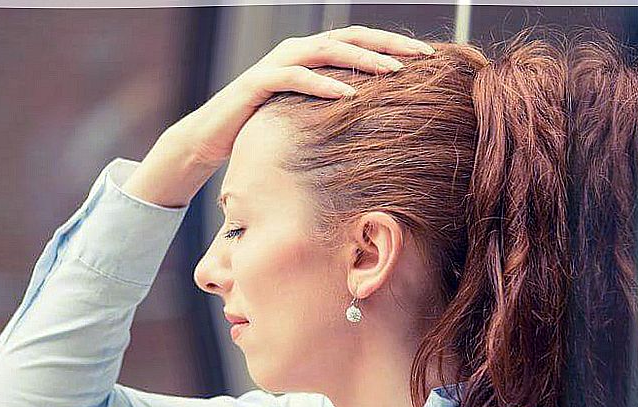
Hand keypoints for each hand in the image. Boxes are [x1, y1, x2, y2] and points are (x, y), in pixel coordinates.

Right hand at [123, 26, 433, 207]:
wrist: (209, 138)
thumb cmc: (260, 129)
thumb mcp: (304, 116)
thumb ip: (332, 107)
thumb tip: (374, 120)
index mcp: (309, 55)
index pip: (358, 41)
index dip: (392, 44)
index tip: (428, 57)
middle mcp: (295, 51)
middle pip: (349, 37)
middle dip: (388, 44)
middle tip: (422, 56)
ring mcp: (275, 64)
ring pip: (326, 51)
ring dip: (363, 59)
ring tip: (394, 71)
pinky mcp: (257, 83)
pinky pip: (295, 78)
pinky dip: (323, 84)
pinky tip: (348, 95)